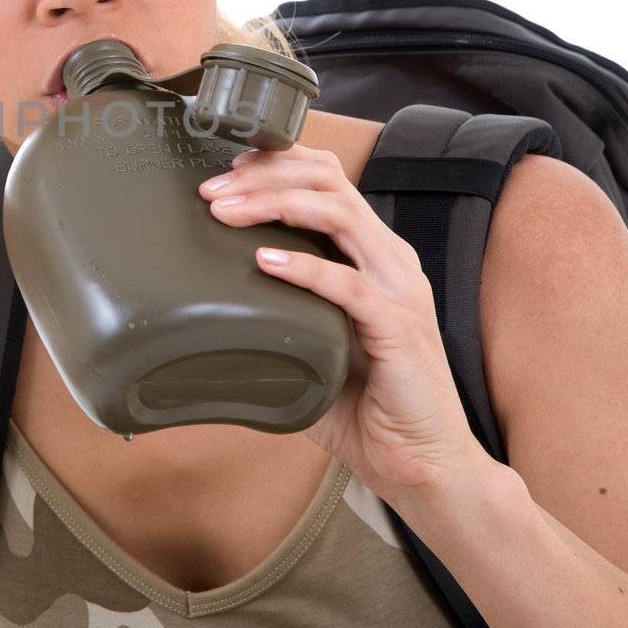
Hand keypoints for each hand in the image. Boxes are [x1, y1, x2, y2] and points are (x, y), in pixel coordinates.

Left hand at [197, 144, 488, 500]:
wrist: (422, 464)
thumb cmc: (365, 405)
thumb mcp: (311, 342)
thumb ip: (275, 311)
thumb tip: (205, 300)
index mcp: (372, 255)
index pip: (329, 180)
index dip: (277, 163)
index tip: (225, 170)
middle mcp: (389, 261)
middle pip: (329, 183)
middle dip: (265, 176)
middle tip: (212, 189)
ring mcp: (398, 291)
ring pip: (339, 216)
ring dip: (276, 205)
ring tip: (227, 212)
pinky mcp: (399, 329)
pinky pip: (349, 286)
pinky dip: (304, 268)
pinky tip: (264, 262)